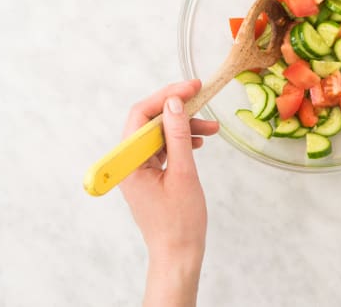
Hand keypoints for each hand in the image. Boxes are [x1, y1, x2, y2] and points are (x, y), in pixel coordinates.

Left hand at [119, 80, 218, 306]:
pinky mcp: (149, 175)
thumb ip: (177, 135)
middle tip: (202, 97)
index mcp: (129, 162)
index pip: (140, 115)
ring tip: (212, 128)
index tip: (190, 87)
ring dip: (184, 126)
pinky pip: (163, 148)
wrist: (178, 254)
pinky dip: (181, 141)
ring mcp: (138, 169)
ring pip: (159, 134)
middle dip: (178, 109)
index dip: (166, 96)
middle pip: (150, 121)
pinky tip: (198, 141)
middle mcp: (128, 163)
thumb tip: (174, 103)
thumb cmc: (180, 222)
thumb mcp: (183, 173)